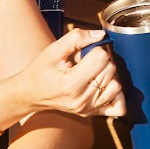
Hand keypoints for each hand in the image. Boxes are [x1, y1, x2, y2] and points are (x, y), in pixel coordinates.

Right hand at [7, 28, 123, 117]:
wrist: (31, 94)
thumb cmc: (41, 71)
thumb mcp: (53, 50)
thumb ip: (76, 38)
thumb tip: (101, 35)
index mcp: (71, 84)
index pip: (101, 58)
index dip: (94, 50)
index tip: (81, 54)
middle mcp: (82, 99)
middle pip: (110, 69)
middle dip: (100, 61)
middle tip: (83, 64)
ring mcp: (88, 109)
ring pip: (117, 85)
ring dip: (107, 75)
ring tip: (90, 75)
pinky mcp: (92, 114)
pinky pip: (118, 107)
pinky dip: (116, 94)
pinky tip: (103, 86)